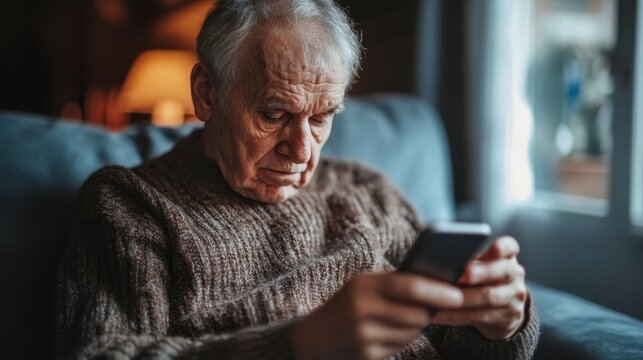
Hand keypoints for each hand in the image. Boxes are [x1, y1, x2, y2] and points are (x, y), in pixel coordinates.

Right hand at [292, 272, 463, 359]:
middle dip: (428, 312)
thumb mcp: (361, 287)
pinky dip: (402, 340)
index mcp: (362, 285)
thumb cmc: (344, 307)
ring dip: (416, 327)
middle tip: (431, 309)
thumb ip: (392, 283)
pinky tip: (390, 333)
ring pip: (412, 332)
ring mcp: (364, 334)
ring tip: (404, 320)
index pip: (408, 286)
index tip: (457, 295)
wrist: (311, 339)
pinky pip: (400, 347)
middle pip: (416, 313)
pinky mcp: (367, 355)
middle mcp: (362, 309)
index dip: (437, 291)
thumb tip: (436, 284)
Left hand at [432, 236, 527, 339]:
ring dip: (462, 298)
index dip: (503, 247)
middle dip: (481, 272)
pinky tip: (440, 314)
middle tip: (462, 275)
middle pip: (502, 270)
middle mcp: (515, 274)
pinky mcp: (509, 316)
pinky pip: (480, 316)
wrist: (502, 308)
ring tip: (441, 298)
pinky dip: (457, 315)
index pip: (509, 247)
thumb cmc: (481, 278)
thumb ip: (467, 261)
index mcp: (507, 256)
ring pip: (489, 296)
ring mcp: (515, 296)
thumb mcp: (480, 265)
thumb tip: (441, 262)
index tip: (494, 248)